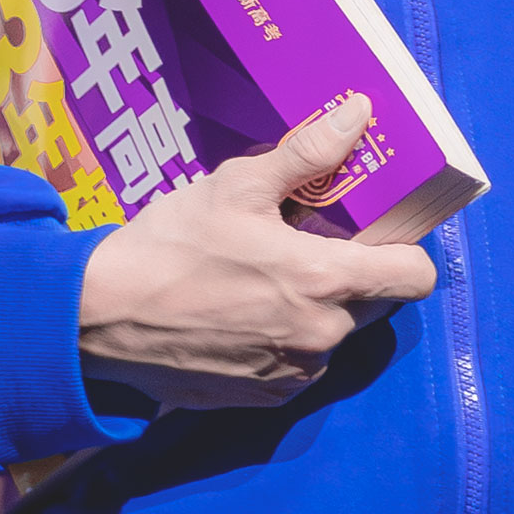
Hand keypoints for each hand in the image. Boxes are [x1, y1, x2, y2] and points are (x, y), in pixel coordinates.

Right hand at [75, 93, 435, 410]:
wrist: (99, 317)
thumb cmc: (171, 244)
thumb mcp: (238, 186)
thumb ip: (309, 153)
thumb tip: (359, 113)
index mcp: (325, 283)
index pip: (414, 277)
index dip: (403, 250)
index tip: (377, 233)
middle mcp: (320, 340)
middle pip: (369, 304)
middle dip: (347, 275)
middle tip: (300, 243)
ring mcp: (290, 377)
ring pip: (328, 337)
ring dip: (310, 311)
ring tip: (256, 278)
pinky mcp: (258, 400)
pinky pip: (292, 367)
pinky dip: (277, 342)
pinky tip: (234, 315)